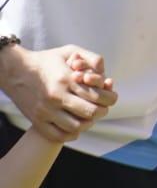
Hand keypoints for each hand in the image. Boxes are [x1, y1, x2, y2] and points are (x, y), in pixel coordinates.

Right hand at [0, 45, 116, 144]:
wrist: (15, 71)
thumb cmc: (47, 61)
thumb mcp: (70, 52)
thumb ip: (91, 59)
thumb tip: (106, 74)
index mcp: (67, 79)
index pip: (97, 95)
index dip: (109, 98)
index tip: (110, 97)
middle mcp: (56, 96)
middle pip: (90, 112)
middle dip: (102, 111)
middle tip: (102, 108)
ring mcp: (45, 111)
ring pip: (76, 126)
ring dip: (87, 123)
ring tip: (89, 117)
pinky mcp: (37, 121)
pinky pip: (58, 135)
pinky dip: (71, 134)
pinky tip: (75, 126)